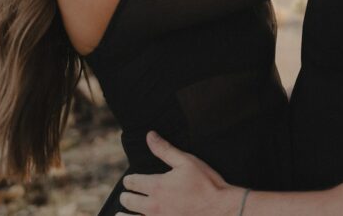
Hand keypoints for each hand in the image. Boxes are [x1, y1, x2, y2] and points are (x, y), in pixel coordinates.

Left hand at [119, 131, 242, 215]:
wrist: (220, 210)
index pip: (132, 182)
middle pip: (128, 201)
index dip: (129, 180)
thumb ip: (165, 149)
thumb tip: (150, 135)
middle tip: (127, 196)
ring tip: (121, 214)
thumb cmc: (206, 184)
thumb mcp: (187, 161)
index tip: (130, 181)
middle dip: (126, 196)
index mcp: (157, 186)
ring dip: (124, 215)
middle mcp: (153, 205)